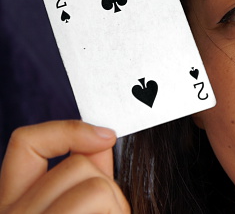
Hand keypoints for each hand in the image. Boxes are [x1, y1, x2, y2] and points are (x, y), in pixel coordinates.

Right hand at [0, 121, 129, 212]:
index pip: (26, 143)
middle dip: (109, 186)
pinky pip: (99, 199)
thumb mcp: (83, 208)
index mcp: (14, 204)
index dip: (68, 130)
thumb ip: (87, 176)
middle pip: (78, 164)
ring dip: (117, 205)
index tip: (107, 136)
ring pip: (96, 185)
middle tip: (111, 213)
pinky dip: (118, 213)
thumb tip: (102, 138)